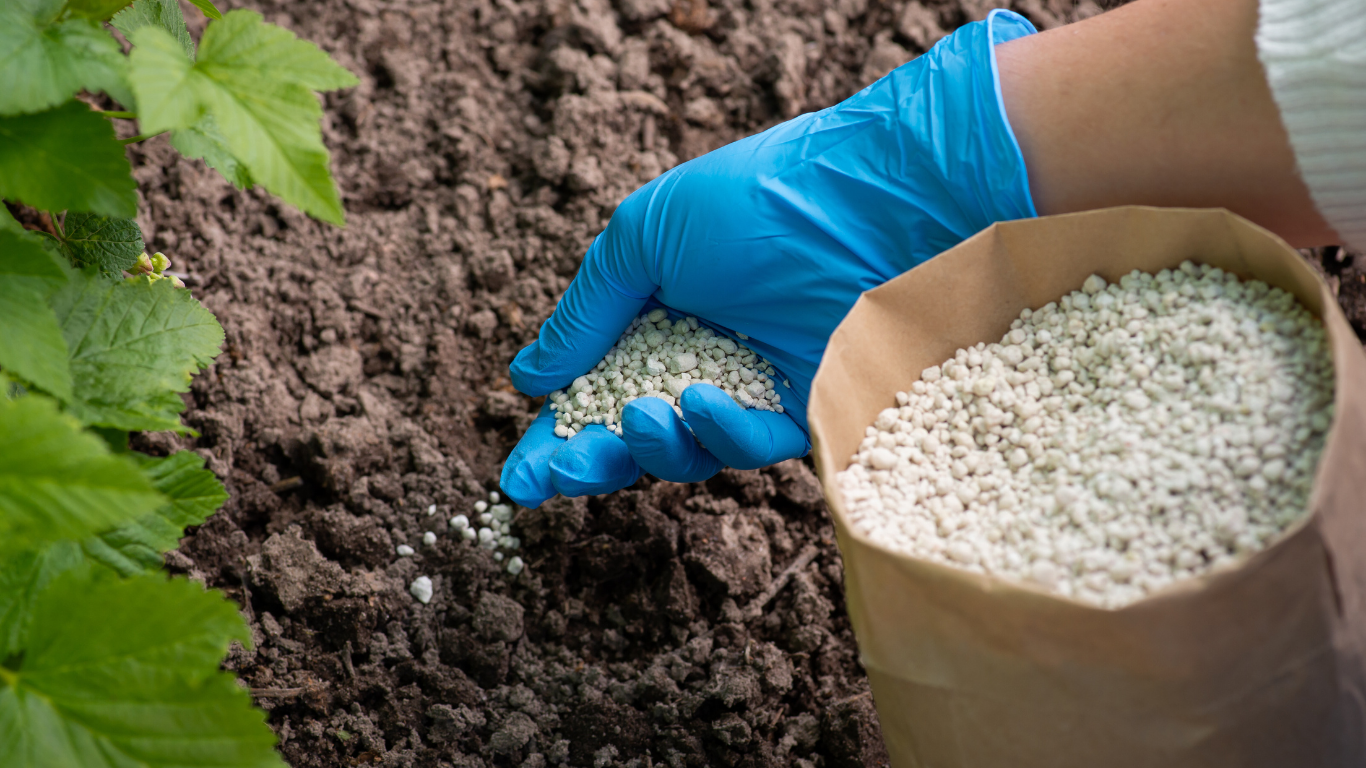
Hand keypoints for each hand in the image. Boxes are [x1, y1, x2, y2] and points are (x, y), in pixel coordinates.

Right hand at [501, 10, 1039, 507]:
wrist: (869, 201)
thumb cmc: (754, 201)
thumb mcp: (644, 237)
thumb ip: (587, 312)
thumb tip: (528, 378)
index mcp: (657, 311)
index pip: (593, 385)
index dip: (557, 435)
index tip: (519, 475)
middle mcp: (703, 353)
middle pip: (634, 433)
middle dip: (591, 461)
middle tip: (557, 472)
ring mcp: (756, 384)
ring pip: (688, 453)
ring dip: (652, 447)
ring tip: (640, 417)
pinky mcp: (808, 408)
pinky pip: (753, 446)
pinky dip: (722, 433)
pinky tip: (702, 403)